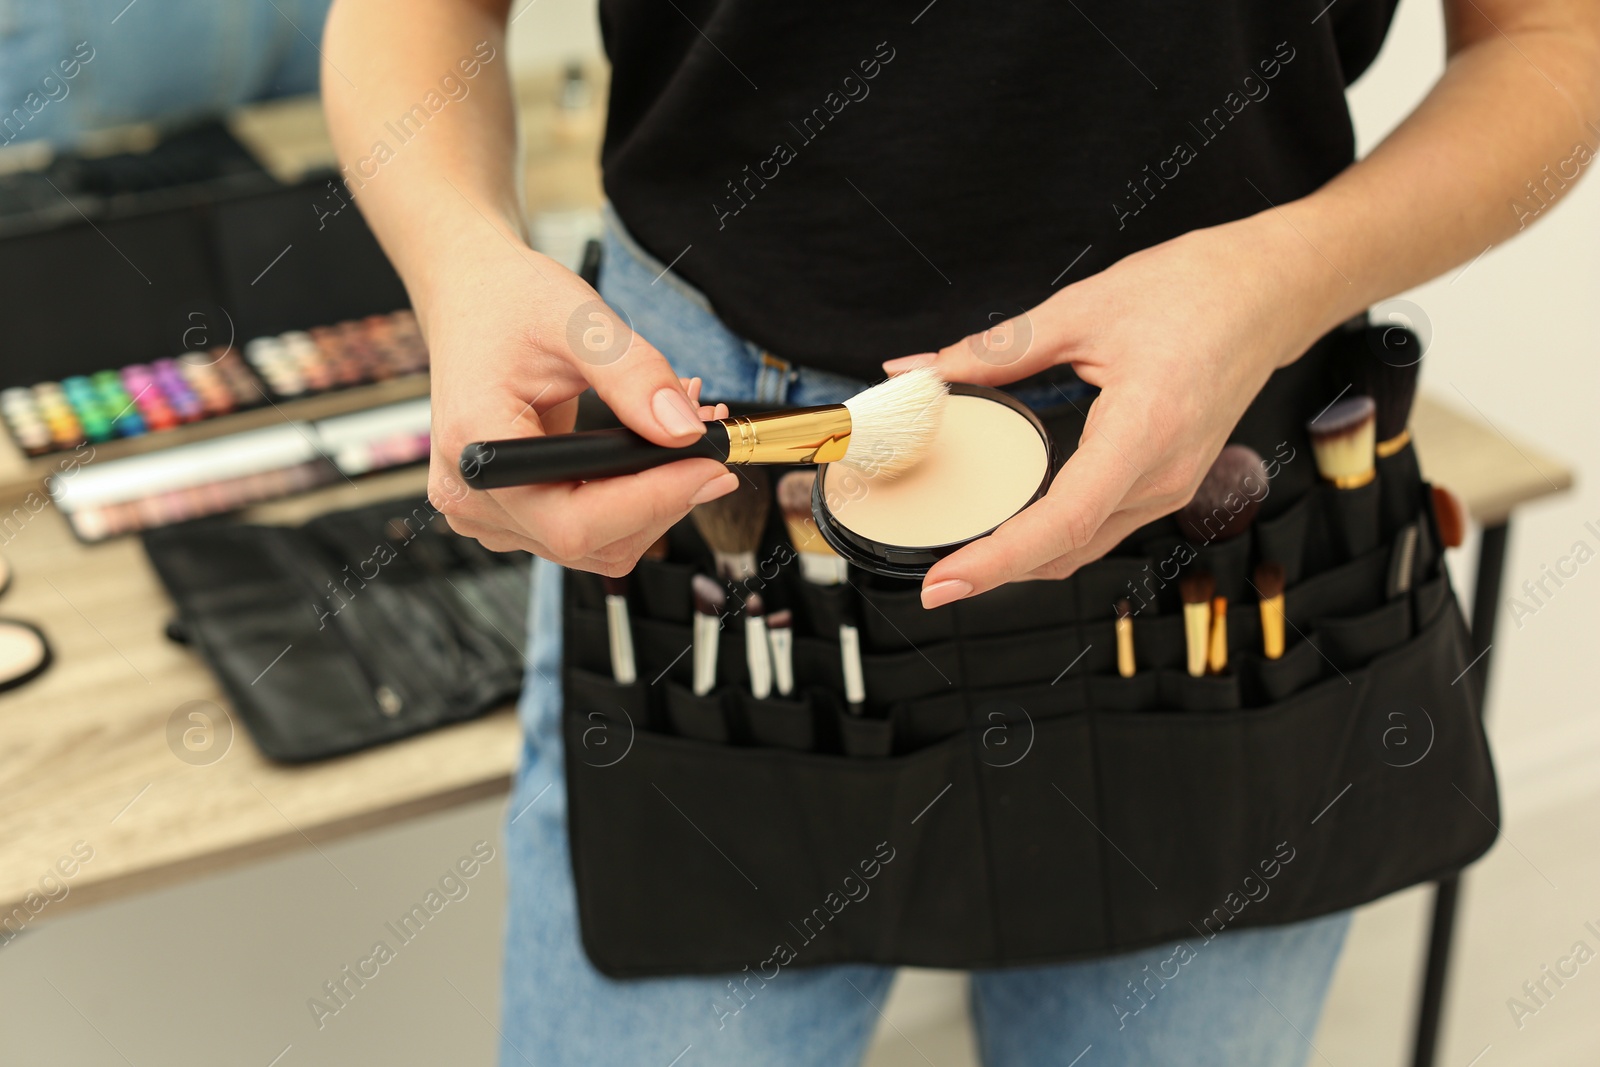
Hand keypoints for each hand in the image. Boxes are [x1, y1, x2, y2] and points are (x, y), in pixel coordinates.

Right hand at [424, 240, 736, 574]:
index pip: (572, 521)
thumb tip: (684, 432)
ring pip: (601, 545)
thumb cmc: (508, 302)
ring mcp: (491, 513)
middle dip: (664, 498)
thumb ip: (633, 376)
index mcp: (476, 449)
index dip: (651, 503)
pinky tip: (651, 450)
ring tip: (682, 435)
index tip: (710, 469)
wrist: (472, 300)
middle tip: (710, 442)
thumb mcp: (577, 321)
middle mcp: (474, 496)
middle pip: (594, 541)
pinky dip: (634, 499)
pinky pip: (591, 530)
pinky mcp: (515, 514)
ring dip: (656, 500)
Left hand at [884, 215, 1336, 608]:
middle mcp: (1163, 475)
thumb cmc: (1190, 291)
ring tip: (961, 557)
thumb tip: (919, 372)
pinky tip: (1011, 523)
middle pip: (1068, 550)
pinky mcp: (1169, 484)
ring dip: (1023, 561)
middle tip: (931, 581)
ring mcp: (1172, 487)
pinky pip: (1102, 528)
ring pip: (1084, 548)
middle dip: (997, 572)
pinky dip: (1052, 537)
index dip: (998, 559)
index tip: (945, 582)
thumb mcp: (1081, 309)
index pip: (1064, 520)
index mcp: (1145, 430)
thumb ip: (994, 350)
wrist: (1266, 292)